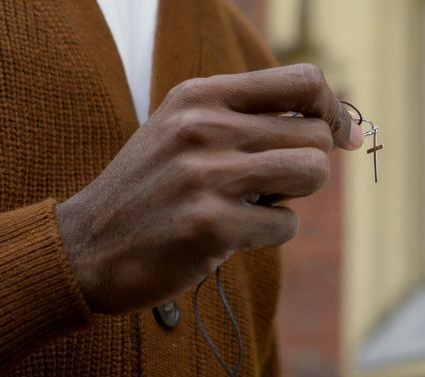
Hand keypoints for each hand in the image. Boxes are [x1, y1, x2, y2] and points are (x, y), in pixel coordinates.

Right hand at [56, 64, 362, 313]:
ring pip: (312, 172)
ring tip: (255, 204)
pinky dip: (270, 235)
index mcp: (200, 96)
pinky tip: (232, 235)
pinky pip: (286, 224)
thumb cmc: (151, 191)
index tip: (338, 136)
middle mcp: (203, 127)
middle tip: (271, 186)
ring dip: (295, 197)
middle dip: (307, 165)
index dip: (333, 111)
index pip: (303, 82)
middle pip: (315, 134)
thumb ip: (247, 119)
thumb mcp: (184, 131)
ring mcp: (206, 175)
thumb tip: (338, 128)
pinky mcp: (209, 224)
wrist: (86, 247)